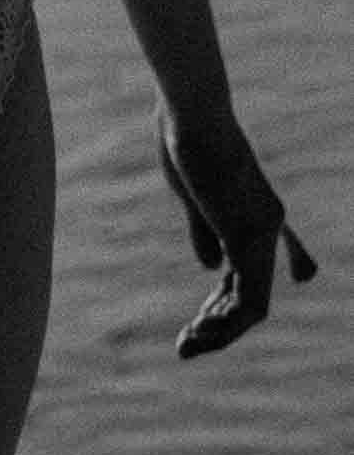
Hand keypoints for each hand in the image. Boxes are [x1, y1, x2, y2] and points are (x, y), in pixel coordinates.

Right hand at [158, 106, 317, 357]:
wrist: (192, 109)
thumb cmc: (187, 135)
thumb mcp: (192, 192)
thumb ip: (204, 230)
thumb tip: (211, 269)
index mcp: (257, 207)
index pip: (265, 260)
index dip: (241, 292)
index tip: (212, 316)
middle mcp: (268, 224)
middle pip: (253, 292)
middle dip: (220, 322)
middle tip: (187, 342)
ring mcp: (262, 233)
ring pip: (253, 306)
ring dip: (220, 332)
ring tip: (186, 345)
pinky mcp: (247, 240)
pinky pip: (247, 302)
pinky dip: (224, 325)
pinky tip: (196, 332)